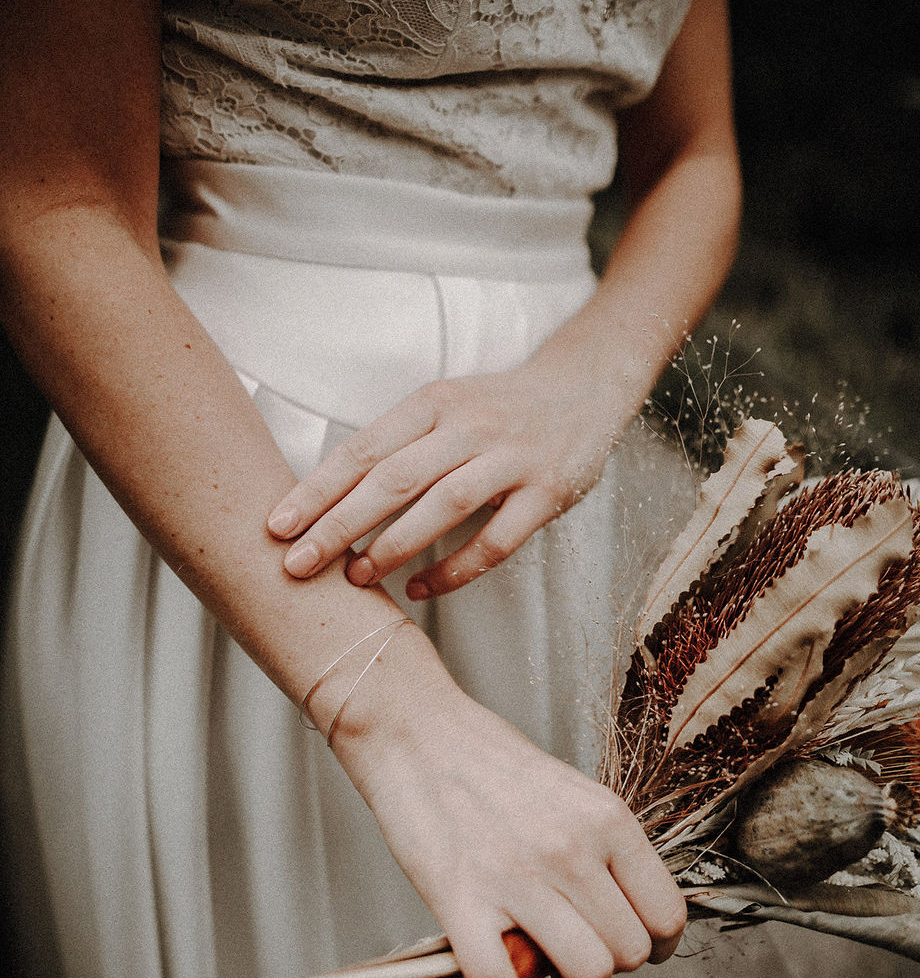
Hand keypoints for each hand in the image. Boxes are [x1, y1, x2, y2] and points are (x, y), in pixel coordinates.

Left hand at [266, 344, 631, 599]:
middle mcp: (471, 426)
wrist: (585, 388)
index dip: (318, 489)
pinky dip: (454, 569)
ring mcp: (512, 458)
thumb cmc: (497, 408)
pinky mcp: (548, 492)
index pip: (365, 448)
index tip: (277, 526)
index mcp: (435, 402)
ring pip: (444, 505)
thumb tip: (324, 498)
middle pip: (395, 478)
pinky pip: (496, 540)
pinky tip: (418, 589)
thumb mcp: (444, 407)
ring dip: (393, 545)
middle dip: (340, 524)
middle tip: (297, 564)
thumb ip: (397, 444)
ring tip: (355, 577)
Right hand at [333, 643, 687, 977]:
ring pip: (587, 975)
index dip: (657, 944)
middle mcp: (569, 850)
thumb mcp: (573, 794)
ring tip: (558, 971)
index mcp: (606, 819)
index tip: (633, 943)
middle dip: (614, 966)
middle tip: (583, 949)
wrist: (415, 735)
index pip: (667, 914)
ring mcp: (514, 878)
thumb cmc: (493, 766)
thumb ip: (605, 852)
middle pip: (629, 953)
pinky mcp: (459, 903)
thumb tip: (628, 921)